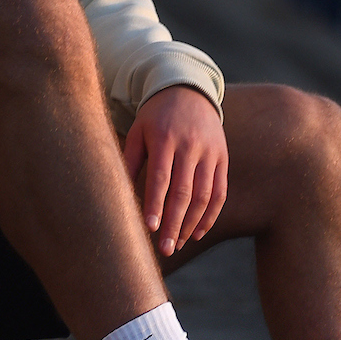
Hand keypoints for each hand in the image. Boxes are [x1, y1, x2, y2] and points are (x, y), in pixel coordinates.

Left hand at [122, 86, 227, 257]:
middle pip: (184, 192)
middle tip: (166, 249)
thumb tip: (118, 195)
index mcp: (165, 138)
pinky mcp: (223, 158)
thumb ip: (129, 160)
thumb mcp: (138, 131)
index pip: (160, 177)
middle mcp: (190, 145)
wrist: (189, 90)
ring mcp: (210, 152)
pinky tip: (198, 232)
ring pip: (204, 195)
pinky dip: (211, 215)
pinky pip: (220, 192)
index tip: (150, 229)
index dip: (155, 205)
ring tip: (179, 243)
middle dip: (174, 224)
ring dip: (192, 224)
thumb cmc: (155, 116)